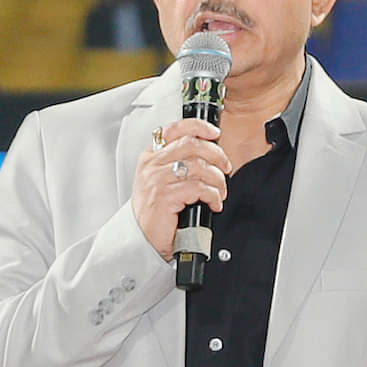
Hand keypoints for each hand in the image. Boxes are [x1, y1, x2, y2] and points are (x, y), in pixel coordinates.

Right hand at [133, 119, 228, 259]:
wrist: (141, 240)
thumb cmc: (155, 213)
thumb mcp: (162, 181)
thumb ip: (178, 163)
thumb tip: (209, 154)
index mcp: (151, 156)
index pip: (175, 129)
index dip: (198, 126)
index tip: (214, 132)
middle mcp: (152, 165)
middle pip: (192, 144)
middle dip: (217, 155)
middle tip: (225, 168)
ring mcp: (157, 180)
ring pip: (199, 166)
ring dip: (218, 179)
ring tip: (220, 191)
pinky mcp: (165, 197)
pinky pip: (198, 188)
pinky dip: (213, 195)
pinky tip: (214, 203)